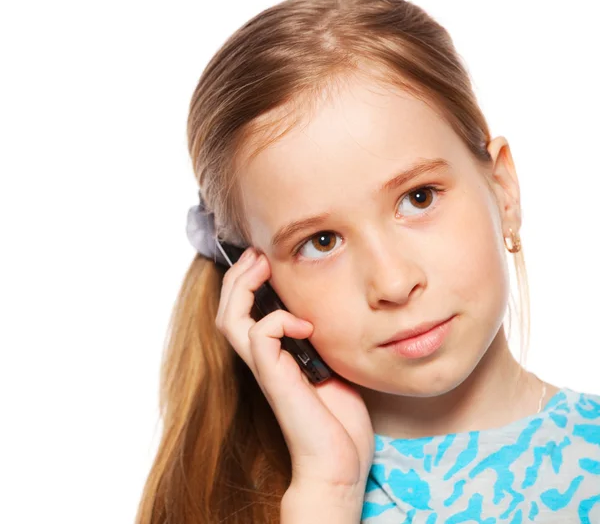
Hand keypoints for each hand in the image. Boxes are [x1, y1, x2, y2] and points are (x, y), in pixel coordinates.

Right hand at [215, 248, 373, 492]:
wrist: (338, 464)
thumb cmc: (337, 418)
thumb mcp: (331, 365)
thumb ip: (320, 339)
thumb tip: (325, 310)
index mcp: (273, 355)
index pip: (243, 312)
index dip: (246, 283)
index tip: (265, 258)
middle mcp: (262, 360)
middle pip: (227, 310)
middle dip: (238, 277)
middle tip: (256, 254)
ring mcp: (265, 370)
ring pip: (230, 319)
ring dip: (242, 287)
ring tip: (260, 266)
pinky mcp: (275, 379)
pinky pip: (260, 336)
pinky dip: (278, 320)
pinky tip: (305, 324)